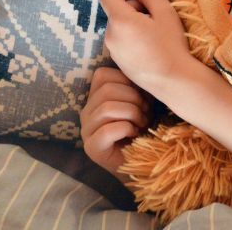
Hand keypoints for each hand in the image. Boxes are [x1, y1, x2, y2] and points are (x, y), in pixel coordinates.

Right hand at [80, 66, 152, 180]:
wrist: (145, 162)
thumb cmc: (144, 128)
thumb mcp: (142, 100)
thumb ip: (136, 85)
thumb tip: (142, 70)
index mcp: (96, 97)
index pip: (102, 74)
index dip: (127, 81)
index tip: (142, 96)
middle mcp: (86, 112)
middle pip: (106, 90)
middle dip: (134, 99)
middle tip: (145, 114)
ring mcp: (86, 131)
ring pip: (107, 108)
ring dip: (133, 114)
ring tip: (141, 124)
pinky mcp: (92, 148)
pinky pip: (108, 129)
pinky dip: (127, 129)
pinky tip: (133, 135)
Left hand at [100, 0, 189, 91]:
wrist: (172, 80)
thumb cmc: (171, 45)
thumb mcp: (166, 12)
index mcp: (119, 21)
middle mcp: (110, 36)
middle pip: (115, 11)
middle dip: (133, 5)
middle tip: (155, 12)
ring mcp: (113, 51)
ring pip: (120, 27)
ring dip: (134, 21)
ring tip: (155, 30)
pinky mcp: (119, 63)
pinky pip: (122, 41)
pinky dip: (133, 36)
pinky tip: (152, 45)